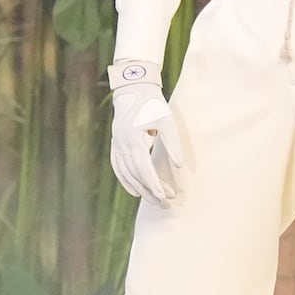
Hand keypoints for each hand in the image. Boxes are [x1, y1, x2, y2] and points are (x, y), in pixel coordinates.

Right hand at [110, 80, 188, 206]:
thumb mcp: (167, 121)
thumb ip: (173, 144)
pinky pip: (118, 168)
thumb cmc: (153, 105)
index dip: (154, 185)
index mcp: (134, 139)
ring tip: (154, 200)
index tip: (165, 197)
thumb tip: (179, 166)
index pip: (144, 168)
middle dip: (150, 191)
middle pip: (135, 175)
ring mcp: (116, 145)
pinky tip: (135, 192)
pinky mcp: (115, 144)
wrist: (133, 89)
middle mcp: (122, 144)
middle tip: (165, 204)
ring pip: (126, 173)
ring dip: (140, 189)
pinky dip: (125, 181)